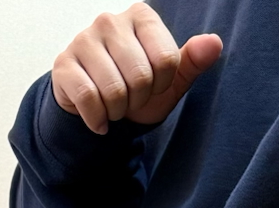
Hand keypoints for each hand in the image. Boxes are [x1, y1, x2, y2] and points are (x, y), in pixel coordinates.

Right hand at [52, 5, 222, 134]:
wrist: (98, 106)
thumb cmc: (138, 89)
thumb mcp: (170, 80)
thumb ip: (192, 62)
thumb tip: (214, 43)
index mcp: (141, 16)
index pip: (167, 60)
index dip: (162, 85)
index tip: (152, 85)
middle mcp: (110, 20)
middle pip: (140, 77)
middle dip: (139, 100)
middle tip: (131, 98)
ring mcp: (83, 39)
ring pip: (114, 91)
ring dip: (118, 111)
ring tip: (114, 105)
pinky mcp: (64, 64)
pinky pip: (89, 99)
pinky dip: (98, 119)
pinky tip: (98, 118)